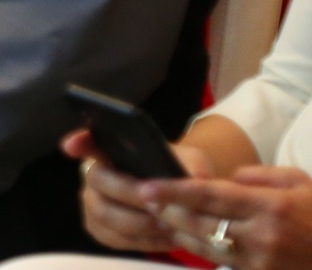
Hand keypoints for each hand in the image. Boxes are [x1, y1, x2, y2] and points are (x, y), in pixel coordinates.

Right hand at [61, 129, 206, 252]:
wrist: (177, 199)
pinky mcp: (99, 228)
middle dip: (127, 192)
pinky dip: (141, 241)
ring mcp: (93, 201)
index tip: (71, 147)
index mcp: (111, 148)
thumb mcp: (192, 163)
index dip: (78, 142)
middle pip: (97, 179)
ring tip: (168, 226)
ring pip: (103, 213)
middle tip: (156, 204)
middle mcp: (94, 172)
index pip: (87, 139)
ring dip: (137, 222)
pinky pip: (112, 238)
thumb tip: (196, 178)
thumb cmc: (178, 174)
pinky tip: (165, 239)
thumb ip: (193, 166)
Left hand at [145, 166, 311, 267]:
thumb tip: (226, 180)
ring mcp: (262, 263)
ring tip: (158, 214)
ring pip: (206, 246)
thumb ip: (259, 177)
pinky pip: (223, 262)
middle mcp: (263, 237)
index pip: (209, 196)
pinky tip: (188, 236)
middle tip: (141, 196)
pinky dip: (203, 249)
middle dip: (167, 210)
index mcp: (270, 207)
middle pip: (200, 223)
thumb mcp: (300, 183)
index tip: (146, 186)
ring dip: (179, 231)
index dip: (173, 191)